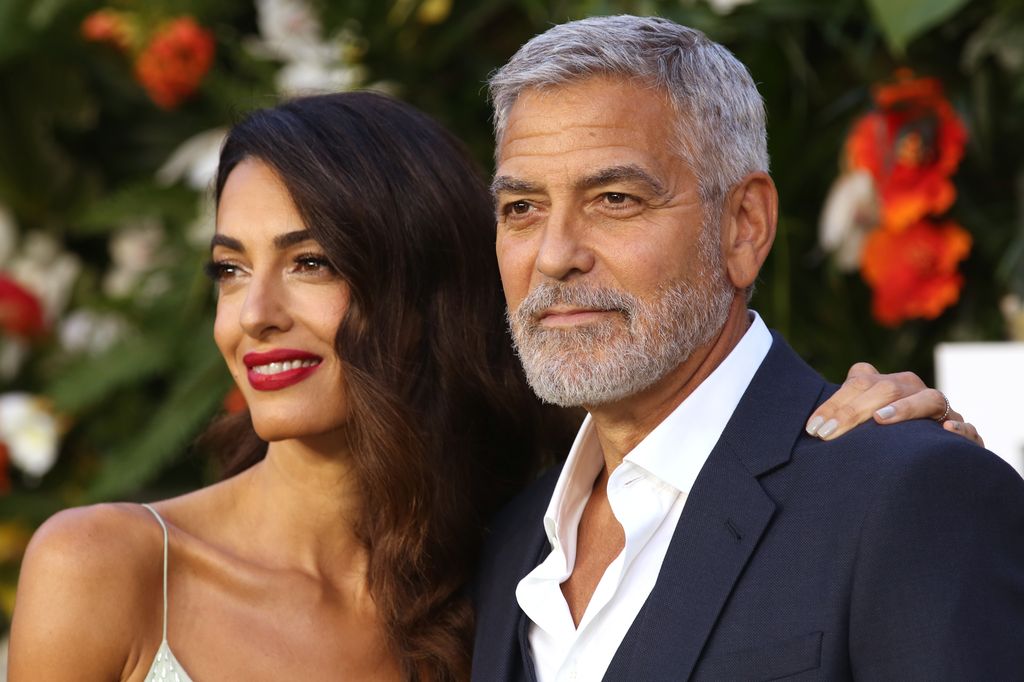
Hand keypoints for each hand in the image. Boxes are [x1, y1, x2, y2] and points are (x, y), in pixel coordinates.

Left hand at [805, 362, 983, 445]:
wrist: (923, 456)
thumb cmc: (877, 440)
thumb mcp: (854, 427)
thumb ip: (837, 420)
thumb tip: (806, 430)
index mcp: (885, 384)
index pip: (858, 381)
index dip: (834, 403)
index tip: (813, 428)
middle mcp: (912, 391)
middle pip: (886, 388)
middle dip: (853, 411)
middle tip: (827, 435)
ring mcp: (939, 411)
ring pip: (929, 398)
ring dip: (905, 407)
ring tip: (880, 419)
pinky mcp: (961, 433)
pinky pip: (967, 427)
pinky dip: (960, 428)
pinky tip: (946, 432)